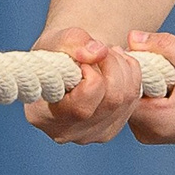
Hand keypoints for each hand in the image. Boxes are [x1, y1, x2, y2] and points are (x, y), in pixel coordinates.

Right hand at [23, 27, 146, 143]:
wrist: (65, 65)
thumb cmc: (55, 52)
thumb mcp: (56, 39)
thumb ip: (74, 42)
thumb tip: (99, 52)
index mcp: (41, 115)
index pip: (80, 107)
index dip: (91, 75)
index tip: (83, 58)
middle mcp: (66, 132)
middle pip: (110, 102)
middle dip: (113, 66)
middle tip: (102, 49)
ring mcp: (90, 135)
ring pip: (125, 101)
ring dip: (124, 69)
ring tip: (109, 53)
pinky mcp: (110, 130)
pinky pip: (133, 102)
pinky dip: (132, 77)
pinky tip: (118, 65)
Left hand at [124, 31, 174, 146]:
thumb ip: (165, 46)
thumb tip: (131, 37)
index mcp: (154, 122)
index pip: (120, 87)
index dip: (130, 63)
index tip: (152, 51)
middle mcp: (144, 132)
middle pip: (125, 88)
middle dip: (145, 65)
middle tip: (173, 59)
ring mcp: (147, 131)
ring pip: (134, 90)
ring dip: (153, 73)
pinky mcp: (152, 126)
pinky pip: (143, 97)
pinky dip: (157, 83)